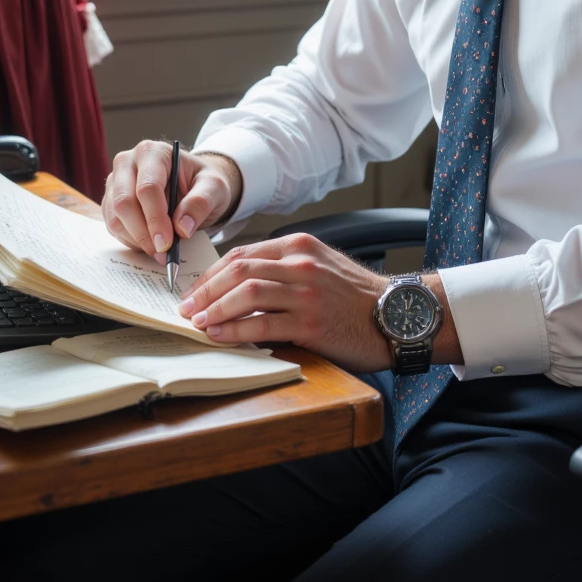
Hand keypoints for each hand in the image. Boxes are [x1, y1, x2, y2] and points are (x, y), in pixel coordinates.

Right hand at [103, 141, 242, 261]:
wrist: (193, 186)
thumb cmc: (202, 182)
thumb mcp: (214, 187)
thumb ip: (201, 203)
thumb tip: (182, 228)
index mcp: (153, 152)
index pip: (147, 188)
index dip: (156, 218)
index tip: (167, 243)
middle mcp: (128, 163)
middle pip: (125, 203)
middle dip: (144, 233)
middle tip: (163, 253)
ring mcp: (115, 182)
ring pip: (115, 218)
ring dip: (137, 240)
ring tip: (161, 251)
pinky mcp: (111, 201)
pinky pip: (113, 226)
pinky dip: (131, 241)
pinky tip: (151, 244)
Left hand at [179, 232, 394, 371]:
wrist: (396, 315)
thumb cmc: (355, 296)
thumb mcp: (321, 265)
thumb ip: (285, 267)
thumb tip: (240, 284)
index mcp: (299, 245)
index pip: (243, 253)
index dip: (212, 273)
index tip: (194, 289)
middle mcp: (301, 264)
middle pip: (239, 269)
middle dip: (205, 290)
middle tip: (186, 307)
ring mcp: (306, 293)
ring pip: (247, 293)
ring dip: (215, 309)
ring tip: (197, 322)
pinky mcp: (311, 323)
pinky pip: (263, 325)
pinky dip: (235, 330)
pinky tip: (219, 336)